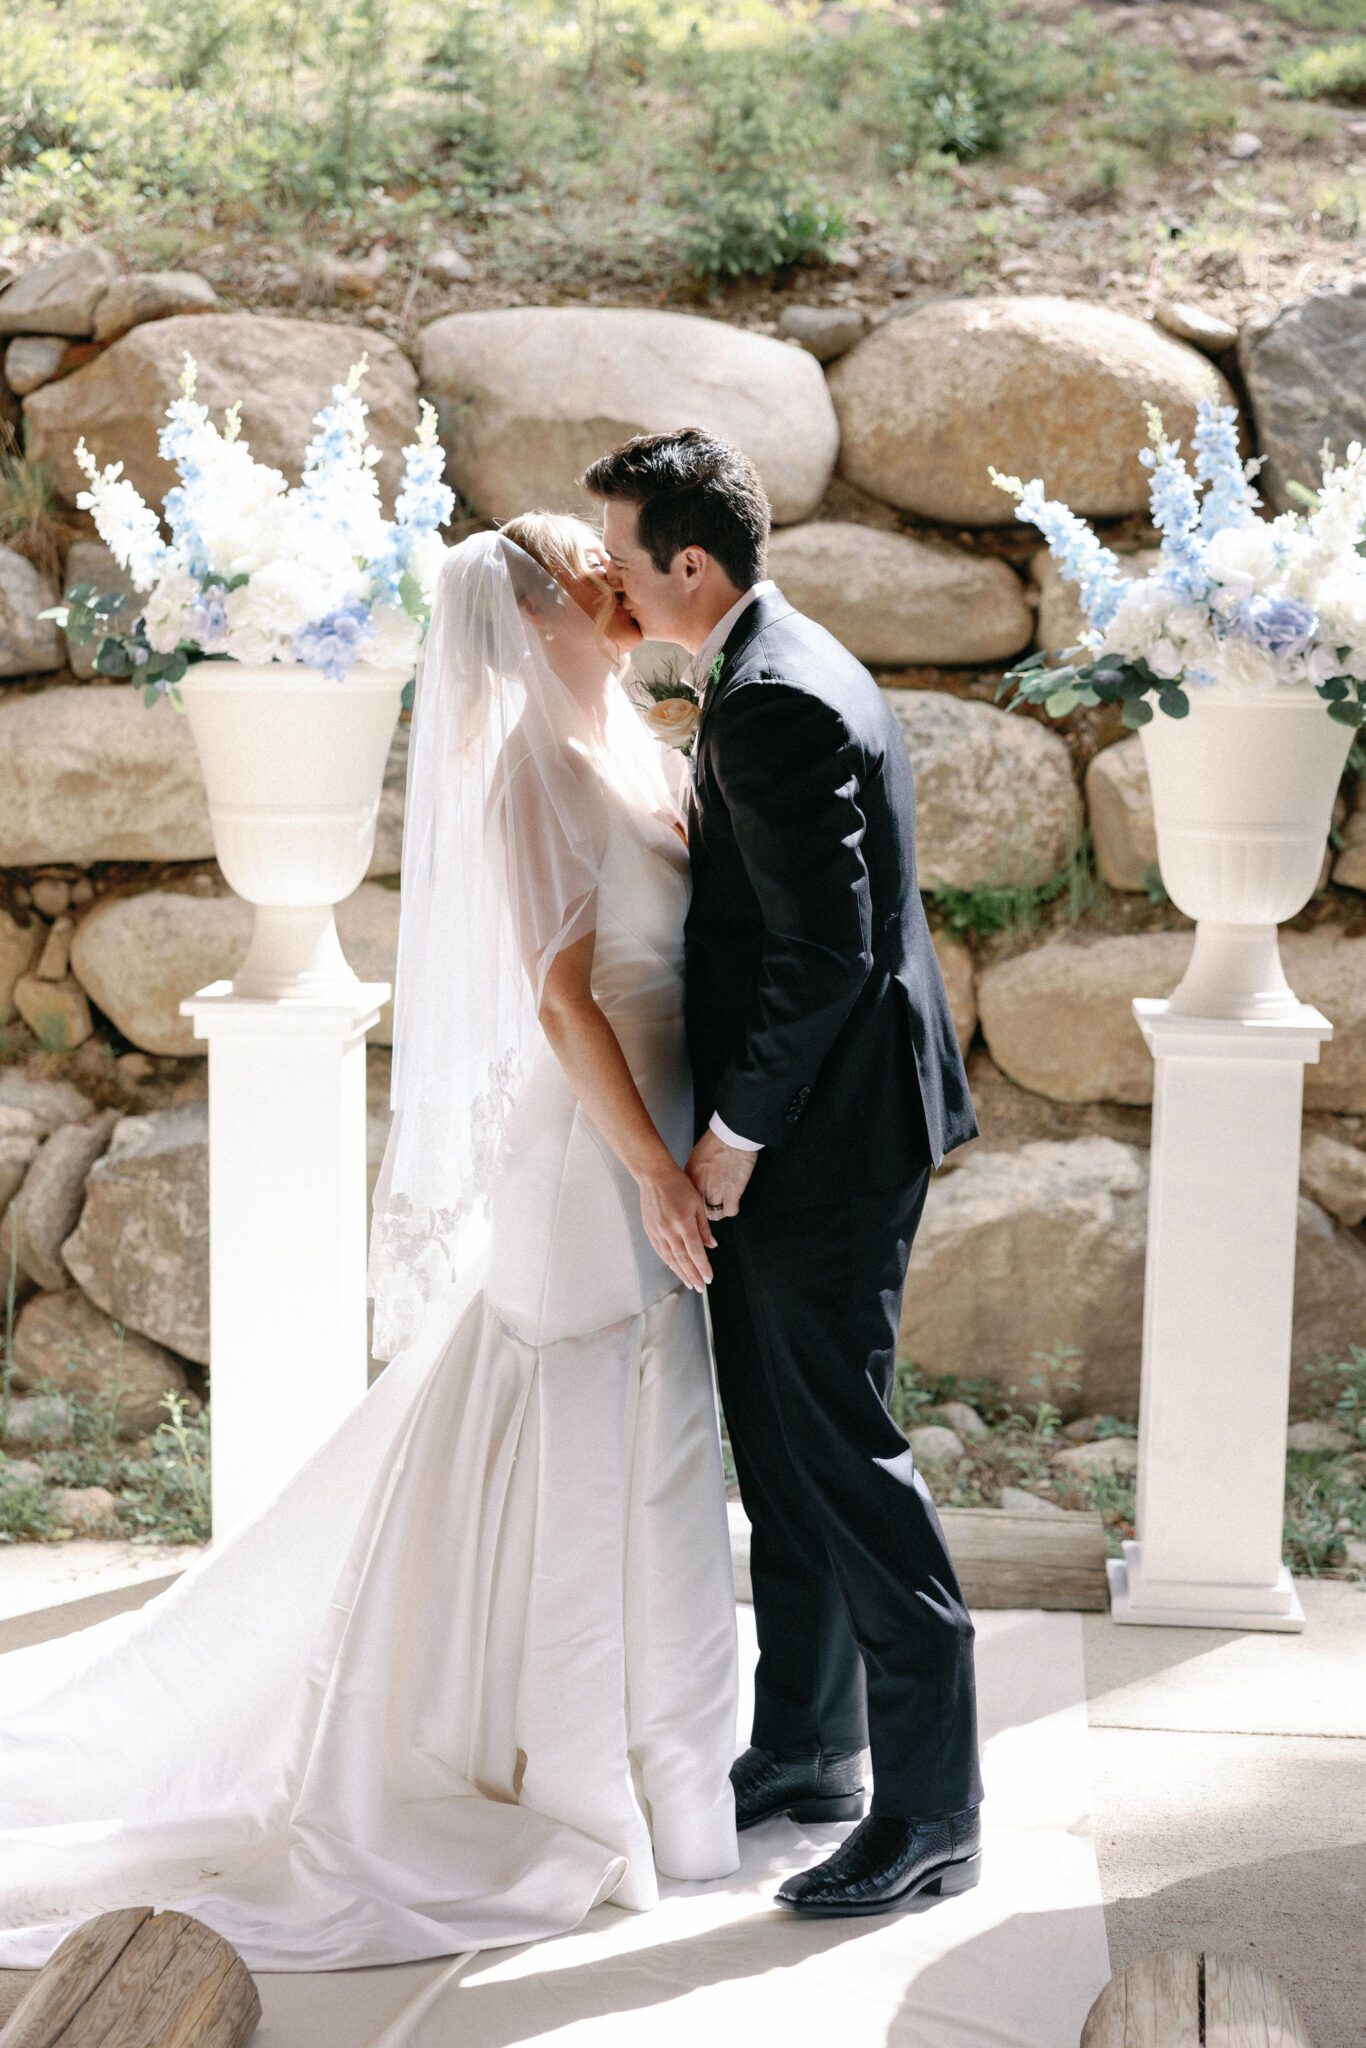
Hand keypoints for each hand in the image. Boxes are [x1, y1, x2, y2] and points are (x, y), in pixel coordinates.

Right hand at [638, 1161, 715, 1291]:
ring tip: (689, 1282)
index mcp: (683, 1223)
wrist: (654, 1176)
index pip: (695, 1251)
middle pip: (682, 1259)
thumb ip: (704, 1227)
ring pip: (670, 1258)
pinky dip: (668, 1262)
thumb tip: (711, 1245)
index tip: (709, 1278)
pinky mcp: (650, 1231)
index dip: (703, 1267)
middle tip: (700, 1287)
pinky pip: (660, 1251)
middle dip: (692, 1275)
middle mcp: (669, 1230)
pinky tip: (674, 1268)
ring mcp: (657, 1232)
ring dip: (680, 1272)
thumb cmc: (678, 1185)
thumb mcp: (697, 1203)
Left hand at [686, 1130, 757, 1221]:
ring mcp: (715, 1192)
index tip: (698, 1205)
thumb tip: (694, 1182)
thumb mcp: (696, 1157)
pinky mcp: (732, 1194)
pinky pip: (730, 1212)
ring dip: (719, 1211)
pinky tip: (733, 1202)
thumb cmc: (716, 1142)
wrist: (732, 1137)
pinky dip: (732, 1209)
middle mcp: (700, 1187)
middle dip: (705, 1210)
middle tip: (712, 1206)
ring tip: (723, 1205)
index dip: (693, 1204)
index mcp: (690, 1178)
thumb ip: (694, 1173)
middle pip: (699, 1210)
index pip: (686, 1201)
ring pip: (714, 1214)